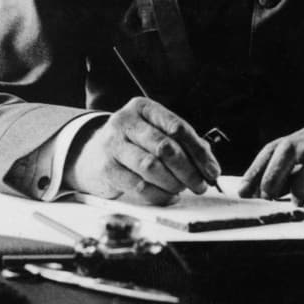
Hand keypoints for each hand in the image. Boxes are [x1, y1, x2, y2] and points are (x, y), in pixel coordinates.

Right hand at [63, 97, 221, 204]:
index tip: (212, 170)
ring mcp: (113, 144)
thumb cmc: (132, 143)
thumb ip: (182, 143)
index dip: (198, 151)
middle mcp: (125, 121)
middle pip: (165, 147)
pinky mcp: (106, 168)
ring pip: (152, 167)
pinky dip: (158, 194)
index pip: (177, 127)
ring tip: (182, 188)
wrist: (91, 155)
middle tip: (200, 184)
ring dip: (173, 183)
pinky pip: (139, 186)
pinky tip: (167, 195)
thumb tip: (210, 166)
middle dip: (188, 170)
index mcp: (143, 107)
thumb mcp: (153, 132)